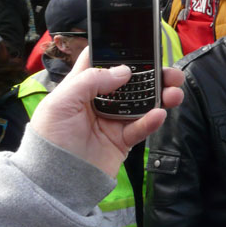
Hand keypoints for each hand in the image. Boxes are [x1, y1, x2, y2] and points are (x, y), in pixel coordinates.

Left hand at [30, 48, 184, 176]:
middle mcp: (100, 100)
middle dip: (153, 75)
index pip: (103, 61)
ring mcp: (113, 120)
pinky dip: (152, 121)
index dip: (121, 51)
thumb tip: (125, 71)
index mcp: (82, 86)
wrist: (53, 181)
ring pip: (143, 103)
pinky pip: (142, 128)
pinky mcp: (123, 140)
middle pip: (132, 82)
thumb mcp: (61, 102)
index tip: (141, 45)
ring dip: (161, 95)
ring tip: (175, 92)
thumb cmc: (50, 137)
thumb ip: (91, 80)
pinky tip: (159, 114)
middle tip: (171, 73)